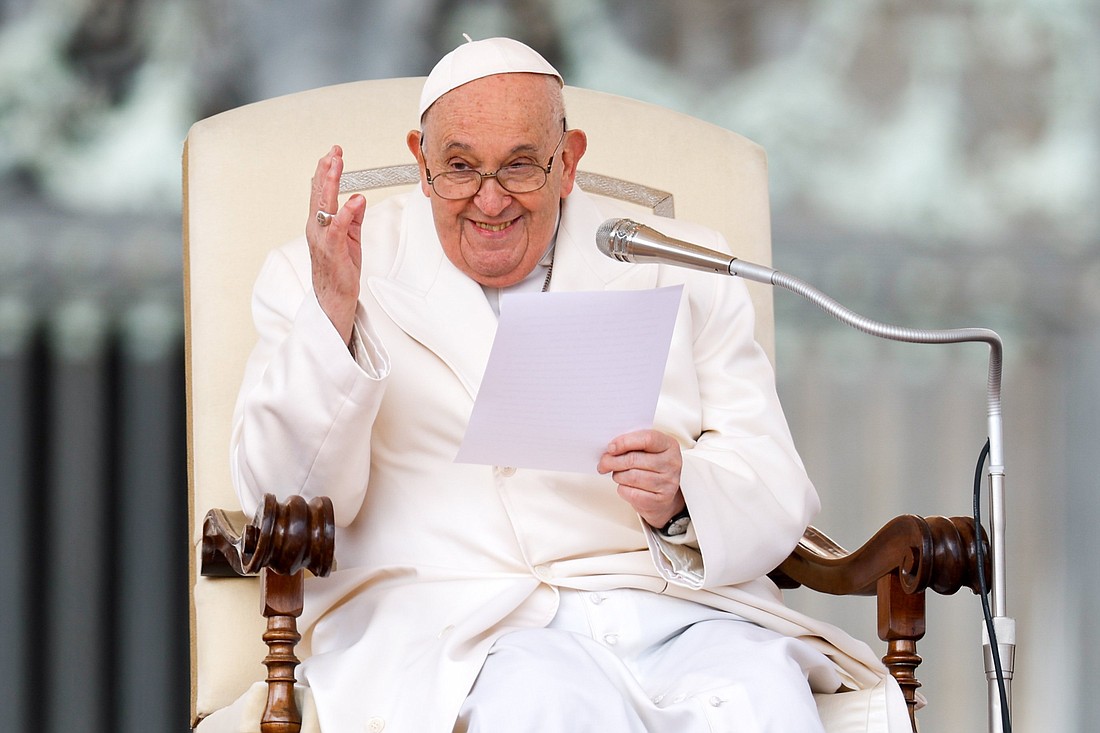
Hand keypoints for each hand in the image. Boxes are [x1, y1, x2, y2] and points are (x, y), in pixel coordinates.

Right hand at [308, 145, 366, 345]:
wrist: (334, 299)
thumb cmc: (339, 270)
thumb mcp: (350, 239)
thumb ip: (353, 218)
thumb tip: (358, 198)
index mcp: (320, 224)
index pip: (322, 192)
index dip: (327, 172)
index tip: (334, 154)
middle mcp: (317, 228)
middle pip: (320, 193)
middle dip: (327, 170)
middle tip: (334, 152)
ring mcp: (322, 238)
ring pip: (324, 204)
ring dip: (331, 183)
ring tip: (336, 165)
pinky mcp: (333, 250)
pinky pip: (338, 227)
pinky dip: (346, 212)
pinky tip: (353, 199)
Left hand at [597, 429, 684, 528]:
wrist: (663, 496)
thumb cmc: (651, 468)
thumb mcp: (647, 450)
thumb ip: (633, 444)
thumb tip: (610, 449)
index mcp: (669, 445)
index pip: (647, 439)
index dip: (625, 442)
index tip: (611, 447)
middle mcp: (671, 463)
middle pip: (634, 459)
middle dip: (612, 461)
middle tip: (603, 463)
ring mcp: (668, 483)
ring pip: (631, 477)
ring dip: (617, 475)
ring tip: (617, 474)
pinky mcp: (660, 500)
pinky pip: (632, 493)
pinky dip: (622, 489)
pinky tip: (625, 486)